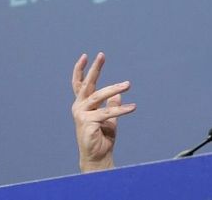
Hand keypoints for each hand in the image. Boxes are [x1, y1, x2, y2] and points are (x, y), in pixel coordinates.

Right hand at [71, 52, 135, 171]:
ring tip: (128, 84)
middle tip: (101, 55)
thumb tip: (118, 94)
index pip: (79, 84)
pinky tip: (133, 107)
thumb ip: (111, 105)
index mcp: (82, 104)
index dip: (81, 70)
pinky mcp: (87, 122)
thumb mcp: (109, 118)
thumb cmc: (102, 137)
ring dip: (115, 88)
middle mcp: (79, 107)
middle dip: (94, 68)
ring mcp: (81, 114)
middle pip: (87, 84)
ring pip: (99, 96)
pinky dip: (122, 110)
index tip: (86, 56)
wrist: (98, 156)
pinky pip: (107, 112)